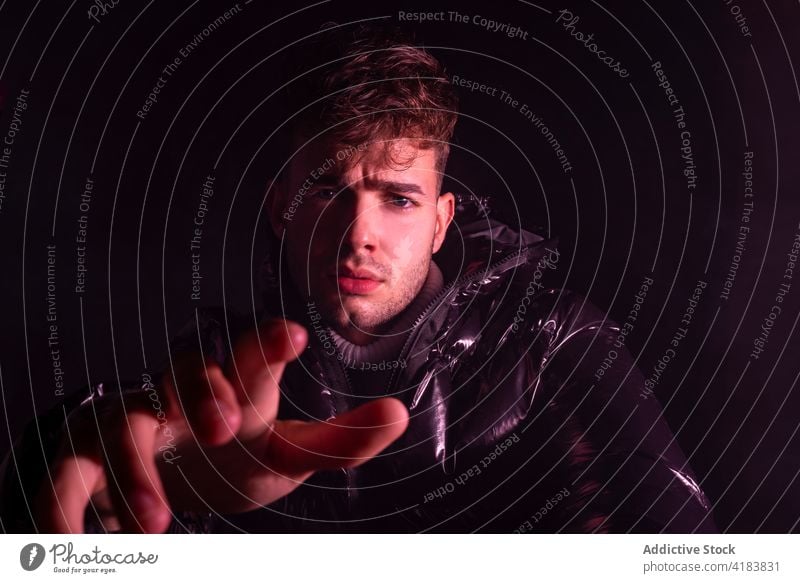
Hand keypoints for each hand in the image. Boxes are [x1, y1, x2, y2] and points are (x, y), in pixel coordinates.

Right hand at [35, 319, 408, 532]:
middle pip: (186, 370)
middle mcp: (180, 392)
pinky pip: (67, 476)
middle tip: (223, 429)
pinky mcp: (83, 458)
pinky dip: (63, 509)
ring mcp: (129, 421)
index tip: (294, 336)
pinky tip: (69, 546)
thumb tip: (398, 413)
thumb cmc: (233, 452)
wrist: (160, 475)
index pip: (253, 355)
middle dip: (203, 391)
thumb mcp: (284, 451)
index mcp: (236, 386)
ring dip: (136, 468)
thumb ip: (338, 440)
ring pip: (124, 423)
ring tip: (157, 523)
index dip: (268, 343)